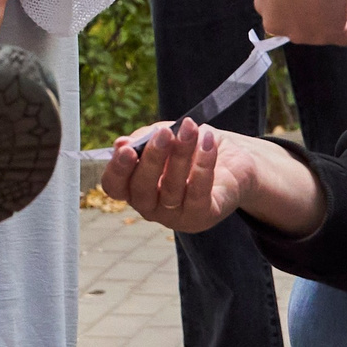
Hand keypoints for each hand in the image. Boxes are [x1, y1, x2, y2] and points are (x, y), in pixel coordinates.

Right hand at [98, 119, 250, 233]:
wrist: (231, 160)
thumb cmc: (190, 147)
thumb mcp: (164, 136)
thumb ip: (142, 139)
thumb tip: (121, 144)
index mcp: (134, 187)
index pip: (115, 186)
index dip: (117, 170)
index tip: (127, 148)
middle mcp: (150, 207)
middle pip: (142, 190)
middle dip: (152, 159)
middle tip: (165, 133)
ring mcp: (175, 217)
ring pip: (172, 188)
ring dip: (182, 154)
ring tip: (191, 128)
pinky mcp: (201, 217)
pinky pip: (199, 193)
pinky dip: (204, 165)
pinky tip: (208, 143)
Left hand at [256, 0, 346, 44]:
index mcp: (268, 8)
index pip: (292, 17)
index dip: (311, 11)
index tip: (322, 9)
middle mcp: (281, 24)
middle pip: (309, 26)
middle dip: (327, 17)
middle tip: (346, 8)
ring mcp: (303, 32)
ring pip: (328, 31)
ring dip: (345, 22)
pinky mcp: (328, 32)